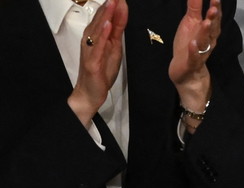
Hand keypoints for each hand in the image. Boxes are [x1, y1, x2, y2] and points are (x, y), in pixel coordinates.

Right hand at [67, 0, 128, 127]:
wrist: (90, 92)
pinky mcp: (92, 62)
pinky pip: (97, 46)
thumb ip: (117, 30)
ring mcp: (90, 50)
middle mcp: (90, 39)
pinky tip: (108, 25)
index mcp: (96, 35)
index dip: (113, 4)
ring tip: (113, 3)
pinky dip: (103, 35)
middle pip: (101, 19)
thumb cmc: (101, 70)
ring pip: (98, 30)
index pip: (105, 16)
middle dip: (109, 5)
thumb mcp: (114, 47)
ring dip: (106, 16)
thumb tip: (122, 12)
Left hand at [169, 0, 220, 110]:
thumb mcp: (190, 23)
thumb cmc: (188, 46)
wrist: (187, 74)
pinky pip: (194, 58)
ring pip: (205, 42)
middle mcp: (207, 41)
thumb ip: (195, 7)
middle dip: (213, 18)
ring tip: (206, 22)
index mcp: (207, 31)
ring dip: (206, 33)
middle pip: (212, 29)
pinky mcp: (192, 64)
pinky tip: (193, 44)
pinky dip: (194, 51)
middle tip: (214, 7)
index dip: (215, 7)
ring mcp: (200, 53)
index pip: (213, 18)